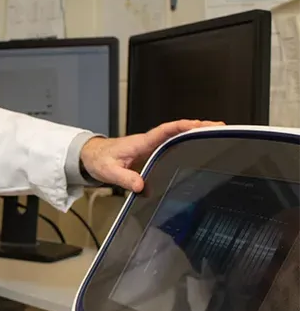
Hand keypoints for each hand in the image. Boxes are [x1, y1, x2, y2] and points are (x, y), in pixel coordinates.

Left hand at [80, 120, 224, 192]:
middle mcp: (148, 142)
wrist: (90, 156)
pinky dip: (185, 142)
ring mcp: (150, 146)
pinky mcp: (150, 152)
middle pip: (176, 131)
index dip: (183, 126)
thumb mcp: (108, 171)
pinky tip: (198, 145)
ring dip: (194, 133)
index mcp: (141, 142)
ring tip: (216, 133)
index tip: (200, 124)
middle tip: (219, 127)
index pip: (165, 130)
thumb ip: (124, 178)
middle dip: (197, 127)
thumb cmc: (98, 160)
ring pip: (175, 137)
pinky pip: (170, 145)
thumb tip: (141, 186)